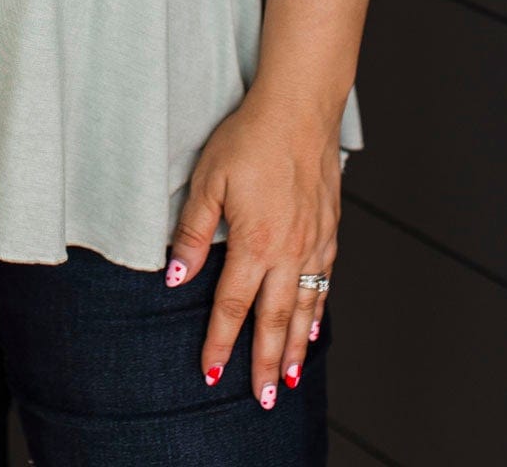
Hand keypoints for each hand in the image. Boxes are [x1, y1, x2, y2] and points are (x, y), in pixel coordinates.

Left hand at [162, 87, 340, 408]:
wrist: (299, 107)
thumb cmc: (249, 137)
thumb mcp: (208, 179)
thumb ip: (193, 231)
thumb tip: (177, 277)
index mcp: (256, 242)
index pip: (234, 307)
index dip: (221, 343)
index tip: (211, 373)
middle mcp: (289, 250)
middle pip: (275, 320)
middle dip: (266, 363)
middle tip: (262, 399)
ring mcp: (314, 241)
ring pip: (306, 307)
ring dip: (295, 346)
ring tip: (288, 377)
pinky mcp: (329, 228)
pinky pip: (325, 282)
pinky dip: (319, 310)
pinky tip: (314, 325)